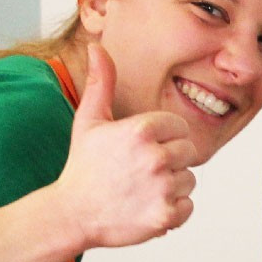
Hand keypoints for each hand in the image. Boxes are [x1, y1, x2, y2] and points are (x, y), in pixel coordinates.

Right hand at [54, 42, 197, 248]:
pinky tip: (145, 206)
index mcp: (141, 129)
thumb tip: (97, 47)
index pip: (179, 128)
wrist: (71, 214)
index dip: (162, 138)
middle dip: (169, 161)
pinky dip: (172, 210)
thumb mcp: (89, 120)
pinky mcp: (166, 215)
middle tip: (138, 171)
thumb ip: (101, 82)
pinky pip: (188, 207)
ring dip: (170, 187)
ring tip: (140, 189)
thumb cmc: (83, 166)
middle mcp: (155, 156)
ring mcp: (162, 187)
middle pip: (188, 153)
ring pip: (189, 180)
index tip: (140, 149)